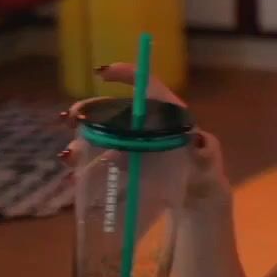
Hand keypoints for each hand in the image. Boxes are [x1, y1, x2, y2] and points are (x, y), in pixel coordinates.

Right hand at [58, 65, 229, 211]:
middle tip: (70, 119)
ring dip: (82, 142)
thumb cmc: (203, 174)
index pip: (148, 86)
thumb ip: (205, 152)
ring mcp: (134, 145)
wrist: (195, 203)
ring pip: (103, 136)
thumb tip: (198, 140)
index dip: (127, 75)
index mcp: (168, 115)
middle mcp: (147, 125)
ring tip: (69, 155)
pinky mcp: (125, 166)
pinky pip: (100, 162)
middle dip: (89, 112)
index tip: (102, 73)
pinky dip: (85, 167)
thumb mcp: (207, 163)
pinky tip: (73, 177)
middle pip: (116, 110)